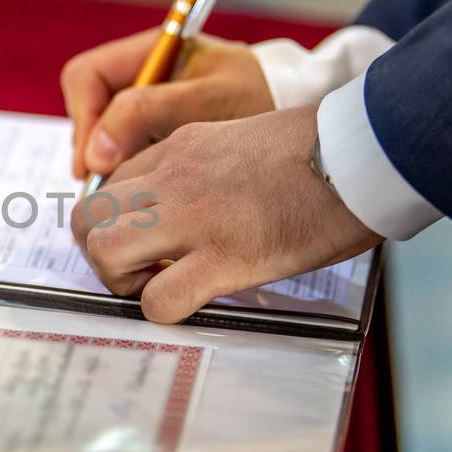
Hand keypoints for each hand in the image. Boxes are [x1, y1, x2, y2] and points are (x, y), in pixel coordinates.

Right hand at [62, 30, 272, 179]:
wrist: (300, 109)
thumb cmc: (262, 95)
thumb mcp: (208, 101)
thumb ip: (148, 114)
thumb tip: (95, 153)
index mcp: (152, 51)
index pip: (86, 78)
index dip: (84, 120)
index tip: (95, 162)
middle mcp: (143, 75)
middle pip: (90, 109)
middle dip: (93, 148)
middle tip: (108, 186)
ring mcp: (150, 104)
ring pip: (104, 135)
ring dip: (110, 164)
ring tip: (132, 190)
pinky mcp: (160, 131)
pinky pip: (126, 151)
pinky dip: (129, 172)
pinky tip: (148, 189)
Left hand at [70, 104, 380, 323]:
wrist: (362, 151)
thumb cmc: (319, 150)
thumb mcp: (241, 139)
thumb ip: (204, 166)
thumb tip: (191, 206)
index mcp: (179, 148)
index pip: (109, 186)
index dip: (118, 223)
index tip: (145, 241)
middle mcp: (173, 178)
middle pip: (89, 220)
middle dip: (102, 254)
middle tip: (140, 270)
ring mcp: (194, 217)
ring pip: (107, 253)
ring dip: (124, 281)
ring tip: (161, 285)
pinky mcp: (225, 258)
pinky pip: (159, 300)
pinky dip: (165, 311)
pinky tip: (193, 301)